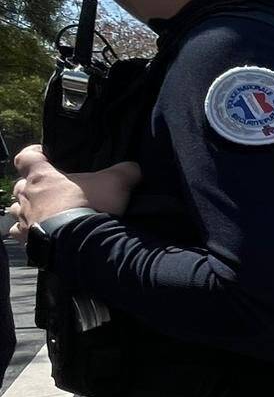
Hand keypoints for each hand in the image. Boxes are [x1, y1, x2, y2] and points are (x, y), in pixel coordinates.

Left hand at [7, 146, 141, 240]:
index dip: (33, 154)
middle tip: (50, 191)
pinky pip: (19, 234)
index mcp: (43, 177)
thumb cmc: (92, 206)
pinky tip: (40, 234)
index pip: (26, 157)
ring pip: (16, 210)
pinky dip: (27, 233)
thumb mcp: (116, 182)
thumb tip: (134, 168)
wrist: (82, 242)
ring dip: (27, 210)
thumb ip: (125, 171)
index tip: (43, 155)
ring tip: (44, 214)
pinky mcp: (28, 239)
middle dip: (31, 187)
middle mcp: (28, 196)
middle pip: (20, 185)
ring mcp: (25, 219)